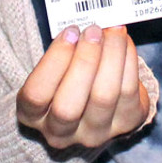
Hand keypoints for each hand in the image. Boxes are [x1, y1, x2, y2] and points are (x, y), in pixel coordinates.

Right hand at [16, 24, 150, 150]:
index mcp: (32, 116)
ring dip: (111, 56)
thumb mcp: (53, 66)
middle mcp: (60, 132)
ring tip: (113, 30)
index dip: (54, 61)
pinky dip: (128, 61)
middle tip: (93, 31)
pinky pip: (128, 92)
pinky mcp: (126, 124)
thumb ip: (61, 51)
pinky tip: (124, 42)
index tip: (69, 32)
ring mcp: (94, 133)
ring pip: (104, 97)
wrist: (99, 98)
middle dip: (84, 62)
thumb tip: (81, 28)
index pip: (36, 95)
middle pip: (68, 106)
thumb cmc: (68, 74)